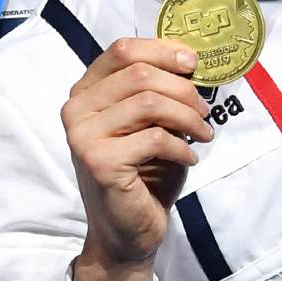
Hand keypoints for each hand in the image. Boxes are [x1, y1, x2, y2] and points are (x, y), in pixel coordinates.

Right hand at [64, 38, 209, 280]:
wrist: (127, 230)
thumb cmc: (143, 174)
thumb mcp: (151, 123)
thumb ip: (158, 90)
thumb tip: (190, 57)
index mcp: (85, 92)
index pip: (121, 50)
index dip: (163, 50)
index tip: (194, 63)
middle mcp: (76, 109)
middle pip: (140, 74)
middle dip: (183, 89)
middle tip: (205, 110)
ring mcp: (83, 136)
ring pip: (149, 103)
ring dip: (187, 116)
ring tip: (203, 133)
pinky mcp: (99, 162)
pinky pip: (154, 138)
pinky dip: (182, 146)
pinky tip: (189, 157)